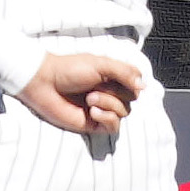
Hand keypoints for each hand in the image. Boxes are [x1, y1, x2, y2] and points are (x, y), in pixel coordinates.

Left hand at [21, 42, 150, 147]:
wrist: (46, 84)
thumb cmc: (70, 69)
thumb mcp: (100, 64)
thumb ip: (124, 73)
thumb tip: (144, 87)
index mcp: (113, 77)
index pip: (137, 82)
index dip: (132, 81)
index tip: (119, 76)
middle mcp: (110, 92)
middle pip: (132, 99)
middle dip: (116, 93)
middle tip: (95, 88)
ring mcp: (103, 108)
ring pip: (124, 112)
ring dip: (109, 104)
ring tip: (89, 99)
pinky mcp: (94, 123)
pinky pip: (114, 126)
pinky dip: (107, 118)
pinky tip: (93, 112)